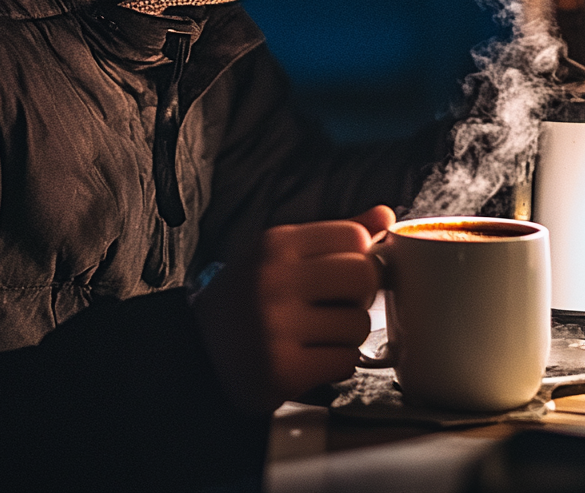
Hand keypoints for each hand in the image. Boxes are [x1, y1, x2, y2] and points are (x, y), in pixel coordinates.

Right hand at [191, 205, 394, 412]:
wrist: (199, 349)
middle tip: (336, 304)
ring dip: (347, 334)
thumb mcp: (281, 252)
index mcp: (277, 243)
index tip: (344, 272)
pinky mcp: (283, 369)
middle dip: (359, 295)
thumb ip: (334, 234)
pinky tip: (310, 357)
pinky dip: (336, 363)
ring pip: (359, 324)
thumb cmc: (248, 296)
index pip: (355, 237)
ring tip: (317, 333)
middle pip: (364, 276)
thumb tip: (386, 215)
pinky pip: (345, 361)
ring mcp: (277, 325)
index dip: (360, 257)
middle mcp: (275, 279)